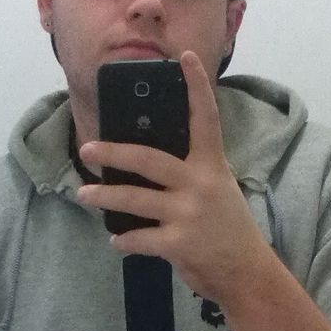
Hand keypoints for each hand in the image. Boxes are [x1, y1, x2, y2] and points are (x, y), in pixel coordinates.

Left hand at [77, 50, 273, 304]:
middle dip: (113, 153)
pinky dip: (124, 240)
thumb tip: (144, 161)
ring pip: (134, 199)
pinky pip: (140, 238)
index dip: (196, 86)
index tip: (185, 57)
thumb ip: (190, 173)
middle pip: (148, 159)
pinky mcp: (180, 244)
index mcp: (212, 166)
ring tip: (83, 194)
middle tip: (87, 149)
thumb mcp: (217, 190)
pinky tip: (116, 240)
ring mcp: (189, 214)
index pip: (206, 118)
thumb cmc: (227, 229)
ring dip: (104, 197)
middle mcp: (201, 184)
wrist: (247, 274)